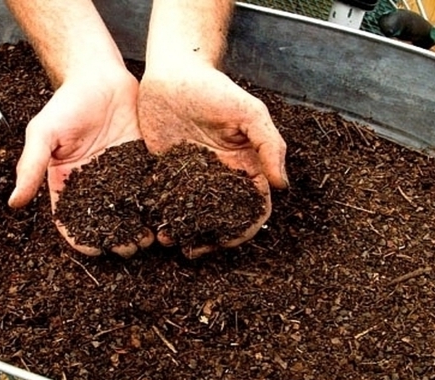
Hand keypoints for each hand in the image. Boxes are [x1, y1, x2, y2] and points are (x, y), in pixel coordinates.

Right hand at [9, 66, 153, 257]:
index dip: (80, 238)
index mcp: (67, 183)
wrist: (100, 77)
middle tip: (129, 248)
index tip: (94, 251)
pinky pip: (149, 189)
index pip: (71, 219)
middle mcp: (94, 184)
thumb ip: (31, 167)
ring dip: (139, 227)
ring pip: (130, 210)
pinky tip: (165, 216)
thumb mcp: (43, 133)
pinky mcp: (141, 164)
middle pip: (104, 221)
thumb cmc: (67, 103)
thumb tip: (13, 203)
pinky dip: (156, 205)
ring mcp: (120, 175)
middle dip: (116, 238)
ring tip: (150, 238)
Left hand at [138, 63, 287, 257]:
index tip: (225, 240)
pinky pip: (165, 199)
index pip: (251, 207)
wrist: (174, 73)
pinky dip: (161, 215)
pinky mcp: (165, 171)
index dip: (243, 228)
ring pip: (191, 214)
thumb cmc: (215, 89)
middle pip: (219, 218)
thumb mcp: (249, 112)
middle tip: (191, 250)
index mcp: (244, 167)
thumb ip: (269, 145)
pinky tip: (152, 223)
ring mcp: (191, 177)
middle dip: (208, 238)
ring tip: (167, 239)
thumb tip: (282, 185)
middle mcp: (219, 177)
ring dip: (183, 231)